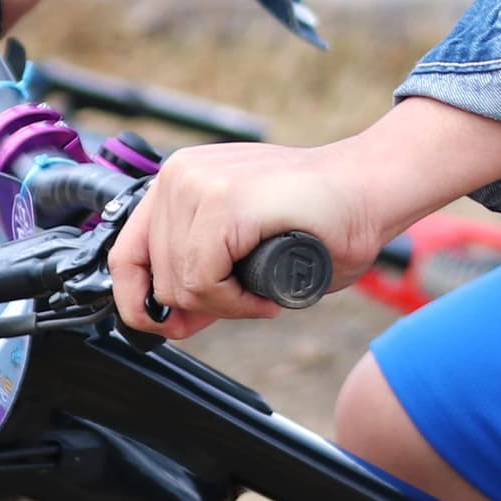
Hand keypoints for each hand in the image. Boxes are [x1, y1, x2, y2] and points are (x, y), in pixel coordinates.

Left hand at [108, 141, 389, 336]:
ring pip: (178, 284)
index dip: (140, 301)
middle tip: (250, 302)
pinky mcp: (222, 203)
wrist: (372, 190)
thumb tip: (166, 321)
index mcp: (180, 180)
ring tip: (262, 295)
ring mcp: (197, 184)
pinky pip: (203, 281)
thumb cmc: (322, 221)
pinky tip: (264, 297)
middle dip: (201, 307)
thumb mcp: (244, 254)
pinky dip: (234, 303)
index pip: (128, 252)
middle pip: (155, 277)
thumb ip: (202, 279)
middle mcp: (179, 175)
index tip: (172, 325)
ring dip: (223, 306)